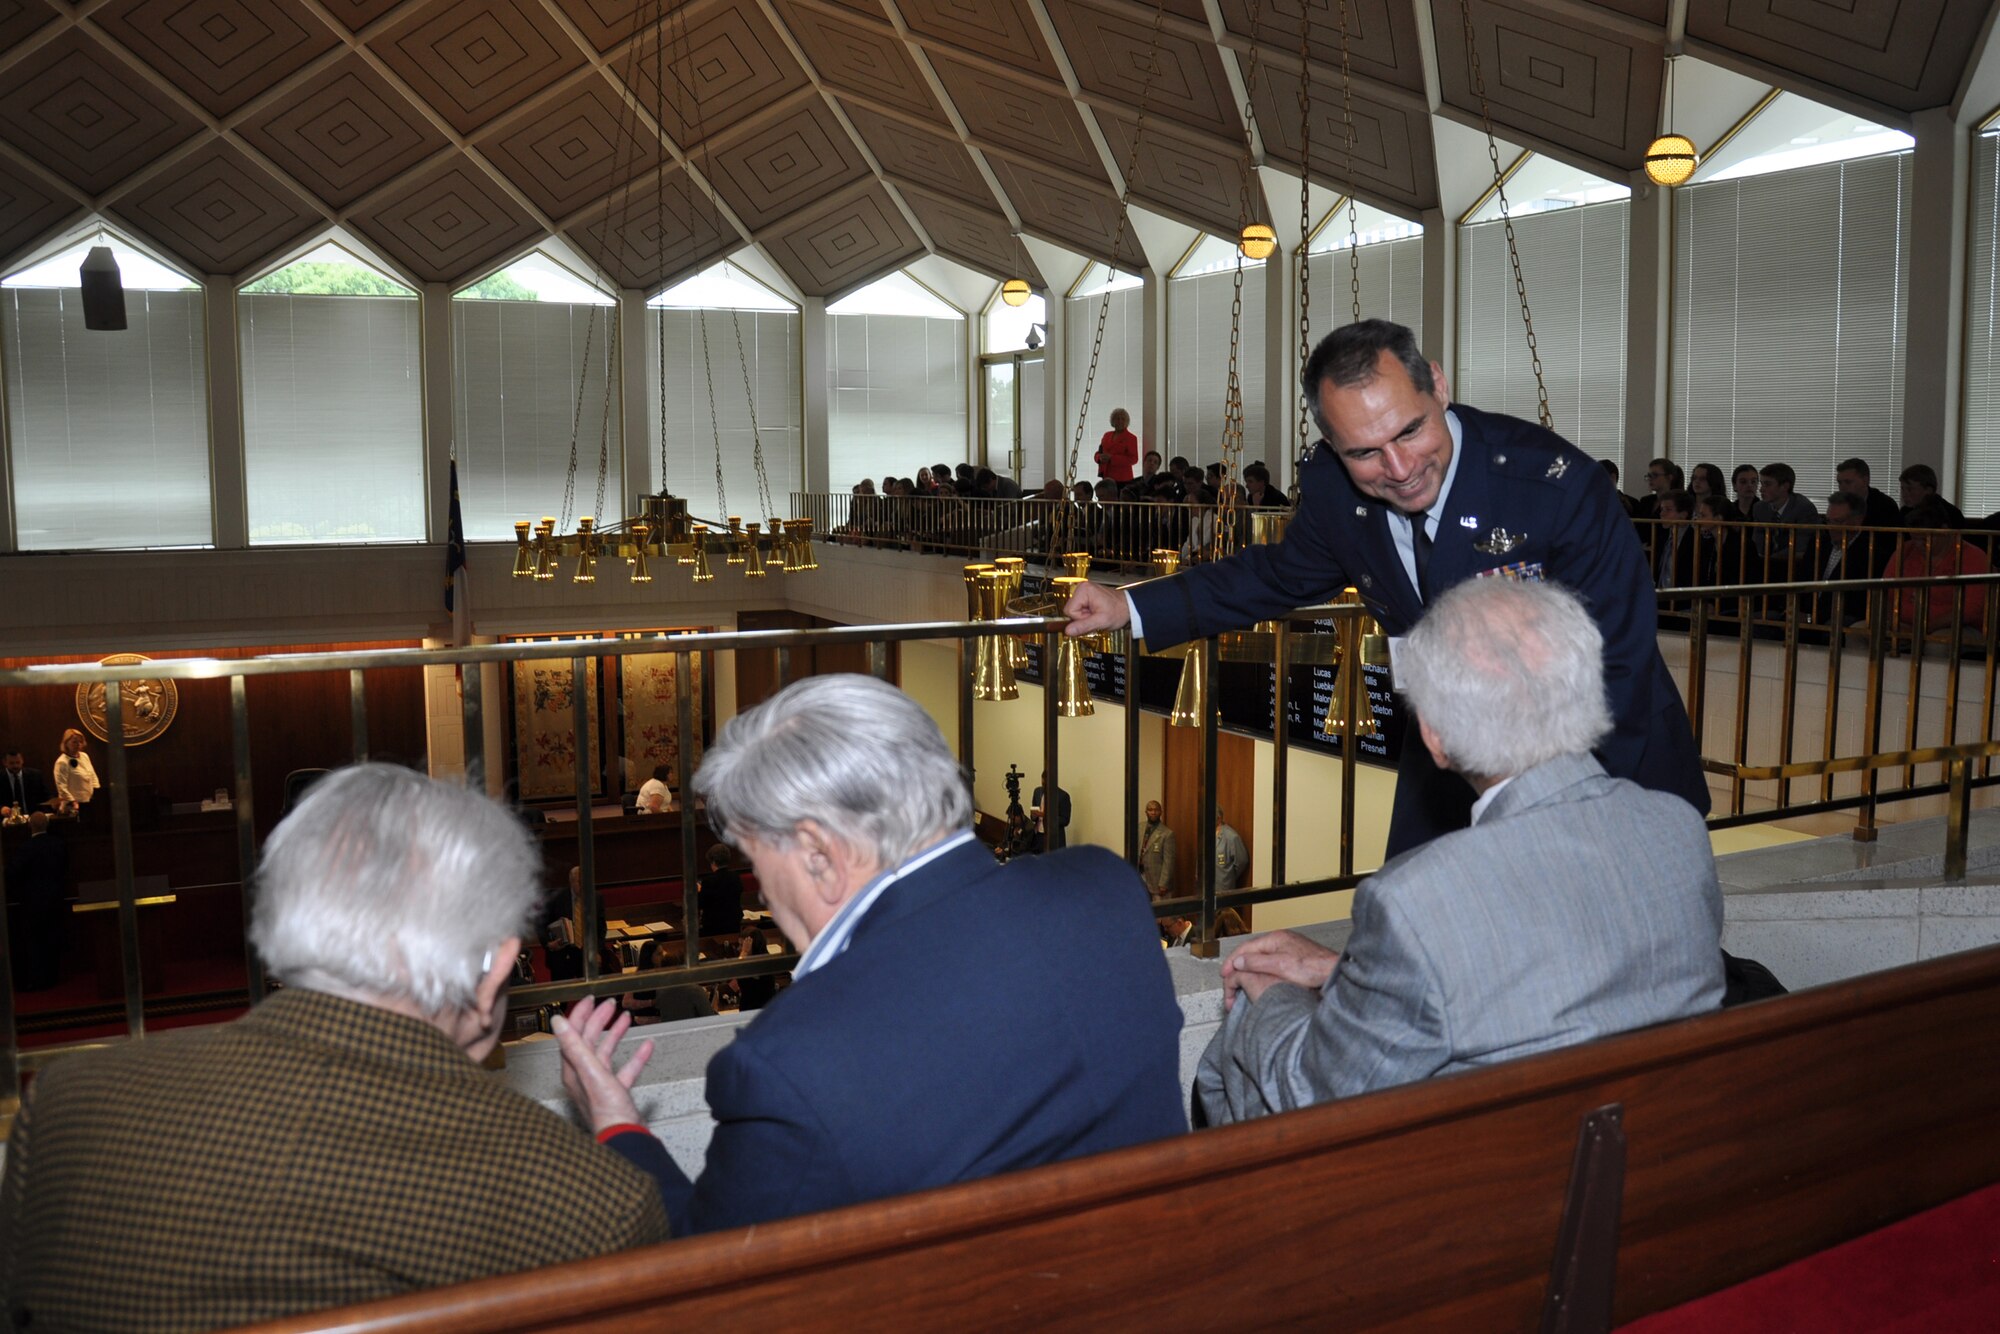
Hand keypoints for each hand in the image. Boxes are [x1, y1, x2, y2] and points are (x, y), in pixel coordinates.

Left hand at [552, 995, 652, 1133]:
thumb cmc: (606, 1110)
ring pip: (606, 1052)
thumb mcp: (590, 1071)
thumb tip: (558, 1020)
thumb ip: (574, 1044)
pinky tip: (647, 1046)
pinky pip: (625, 1069)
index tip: (591, 999)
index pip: (574, 1034)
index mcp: (574, 1068)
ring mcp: (600, 1084)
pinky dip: (635, 1056)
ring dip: (616, 1033)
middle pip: (590, 1040)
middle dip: (600, 1019)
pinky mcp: (615, 1092)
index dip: (581, 1014)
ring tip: (626, 1019)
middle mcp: (584, 1075)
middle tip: (610, 1004)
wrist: (624, 1136)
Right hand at [1063, 581, 1131, 636]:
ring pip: (1074, 610)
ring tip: (1097, 614)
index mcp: (1084, 590)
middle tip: (1096, 616)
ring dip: (1085, 616)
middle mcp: (1081, 588)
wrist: (1129, 607)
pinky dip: (1087, 613)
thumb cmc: (1118, 611)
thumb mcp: (1101, 621)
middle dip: (1082, 617)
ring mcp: (1083, 591)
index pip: (1069, 611)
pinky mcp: (1085, 595)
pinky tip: (1096, 612)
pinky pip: (1079, 609)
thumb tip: (1068, 631)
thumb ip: (1083, 626)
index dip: (1080, 618)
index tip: (1093, 617)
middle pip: (1070, 610)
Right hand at [1221, 931, 1338, 1009]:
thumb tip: (1239, 962)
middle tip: (1229, 979)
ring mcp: (1287, 948)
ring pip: (1261, 957)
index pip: (1245, 948)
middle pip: (1252, 952)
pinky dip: (1261, 970)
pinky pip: (1270, 962)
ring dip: (1249, 968)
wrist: (1333, 971)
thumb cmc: (1312, 968)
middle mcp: (1280, 941)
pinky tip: (1260, 978)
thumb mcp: (1280, 966)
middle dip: (1238, 965)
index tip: (1224, 974)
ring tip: (1241, 980)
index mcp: (1274, 939)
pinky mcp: (1294, 958)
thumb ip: (1257, 962)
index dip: (1232, 961)